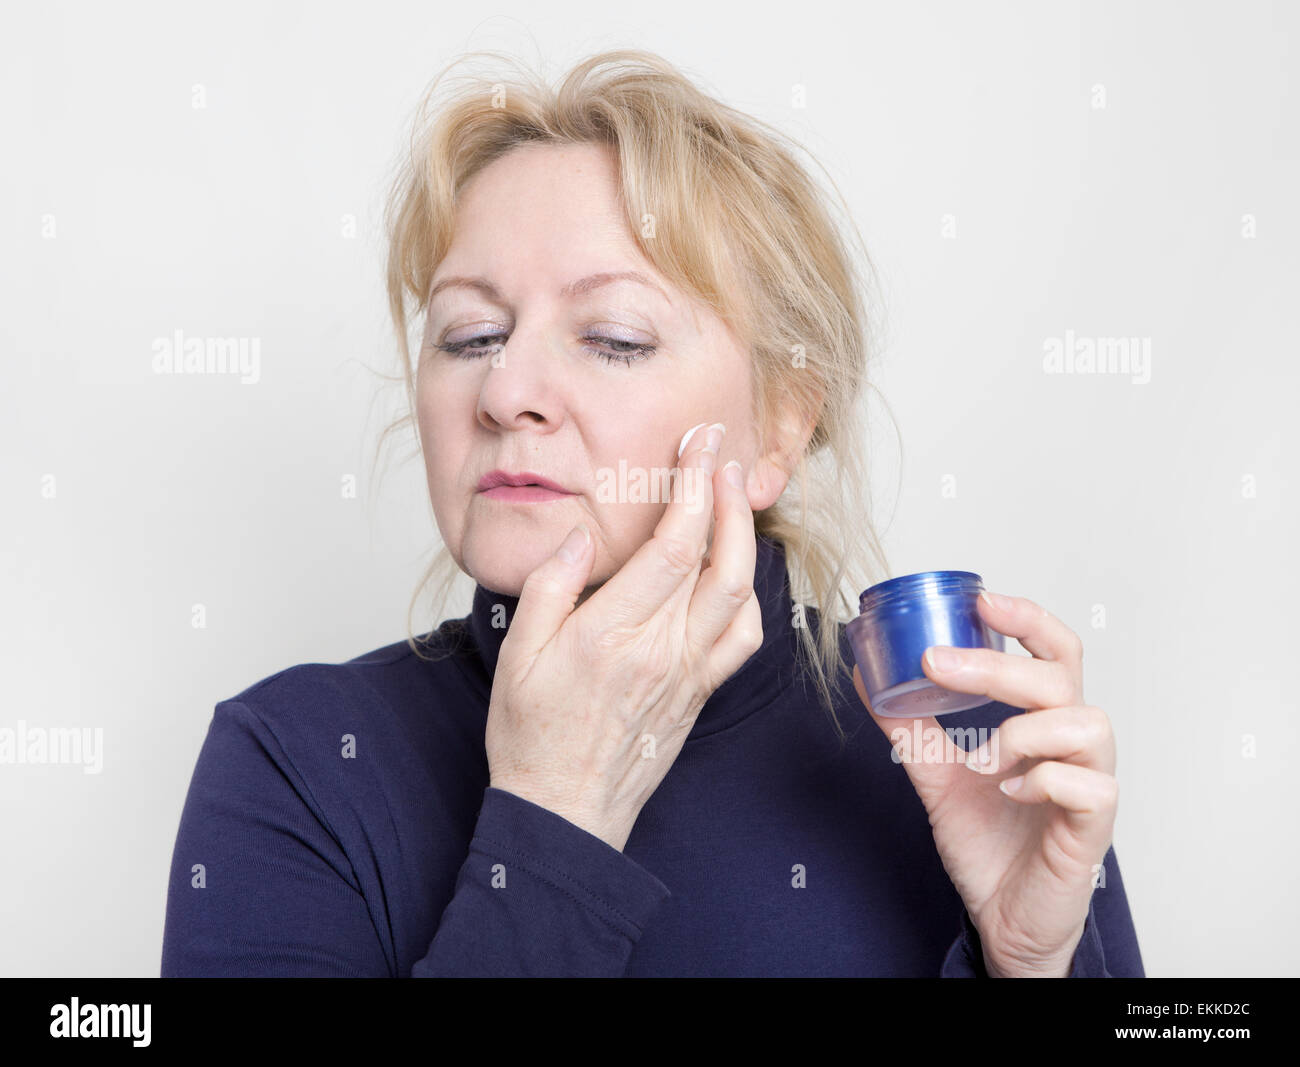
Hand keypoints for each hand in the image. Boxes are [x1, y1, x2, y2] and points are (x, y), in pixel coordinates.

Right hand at [485, 423, 762, 851]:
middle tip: (722, 455)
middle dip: (727, 498)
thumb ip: (551, 586)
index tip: (698, 445)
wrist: (564, 812)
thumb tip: (583, 535)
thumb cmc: (533, 736)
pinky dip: (749, 597)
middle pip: (718, 562)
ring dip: (744, 540)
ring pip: (740, 597)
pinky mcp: (699, 693)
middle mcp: (661, 651)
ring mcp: (688, 674)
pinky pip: (742, 639)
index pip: (671, 545)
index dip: (692, 487)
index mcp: (612, 634)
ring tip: (732, 499)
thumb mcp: (519, 654)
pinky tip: (734, 575)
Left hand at [852, 592, 1117, 976]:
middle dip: (997, 664)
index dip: (1027, 619)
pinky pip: (1091, 786)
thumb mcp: (937, 776)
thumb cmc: (987, 841)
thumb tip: (869, 677)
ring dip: (1025, 730)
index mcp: (1043, 722)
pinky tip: (1010, 793)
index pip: (1054, 652)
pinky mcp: (1094, 827)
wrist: (1001, 916)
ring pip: (1087, 723)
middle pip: (1060, 677)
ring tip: (985, 758)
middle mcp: (1074, 744)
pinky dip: (1045, 780)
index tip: (983, 600)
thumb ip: (910, 728)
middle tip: (940, 664)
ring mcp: (1090, 783)